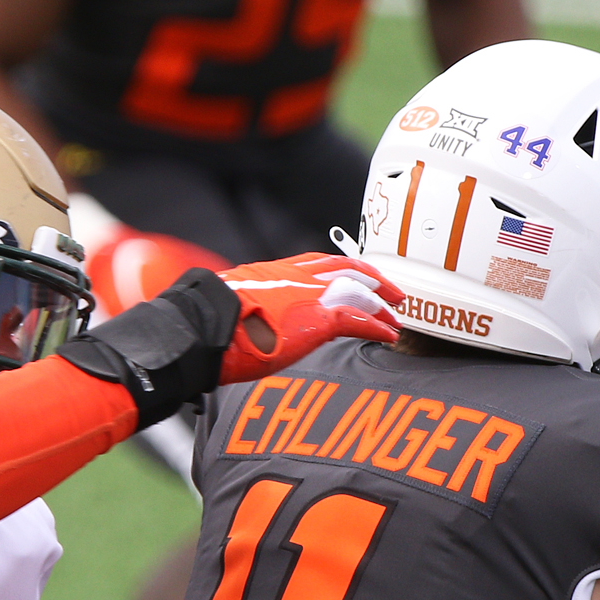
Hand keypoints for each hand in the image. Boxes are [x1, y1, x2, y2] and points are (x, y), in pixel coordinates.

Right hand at [217, 253, 401, 382]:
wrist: (205, 325)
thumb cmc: (205, 322)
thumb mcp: (228, 303)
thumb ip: (246, 304)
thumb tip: (236, 320)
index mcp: (274, 273)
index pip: (318, 264)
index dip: (343, 268)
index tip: (357, 276)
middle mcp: (296, 277)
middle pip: (345, 270)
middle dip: (371, 280)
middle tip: (390, 292)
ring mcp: (309, 296)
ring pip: (357, 292)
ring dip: (379, 305)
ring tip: (394, 318)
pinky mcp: (317, 320)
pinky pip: (357, 320)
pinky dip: (376, 326)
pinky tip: (389, 335)